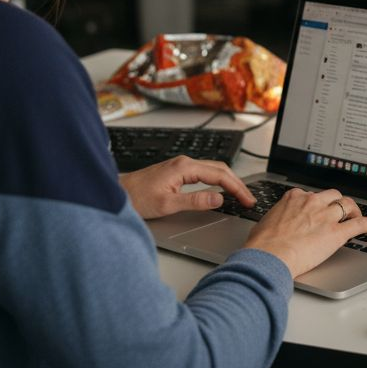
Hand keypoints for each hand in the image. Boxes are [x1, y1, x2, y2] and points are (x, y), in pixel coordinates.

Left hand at [119, 156, 255, 219]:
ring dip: (228, 181)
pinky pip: (204, 172)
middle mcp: (184, 162)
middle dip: (237, 183)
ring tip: (240, 195)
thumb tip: (219, 199)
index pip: (220, 175)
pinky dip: (218, 180)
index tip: (247, 200)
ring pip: (213, 169)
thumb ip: (196, 201)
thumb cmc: (137, 198)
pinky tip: (221, 189)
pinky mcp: (177, 171)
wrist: (117, 194)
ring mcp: (181, 165)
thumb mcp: (168, 204)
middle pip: (220, 169)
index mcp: (184, 167)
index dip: (237, 188)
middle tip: (249, 199)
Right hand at [243, 188, 366, 277]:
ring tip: (356, 215)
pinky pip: (358, 224)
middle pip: (332, 196)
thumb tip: (276, 224)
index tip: (318, 209)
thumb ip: (278, 218)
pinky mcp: (336, 233)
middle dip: (337, 203)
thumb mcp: (267, 222)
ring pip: (347, 205)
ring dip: (353, 210)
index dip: (317, 204)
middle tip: (340, 211)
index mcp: (294, 197)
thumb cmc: (263, 244)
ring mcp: (325, 216)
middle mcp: (312, 202)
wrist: (269, 257)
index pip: (312, 194)